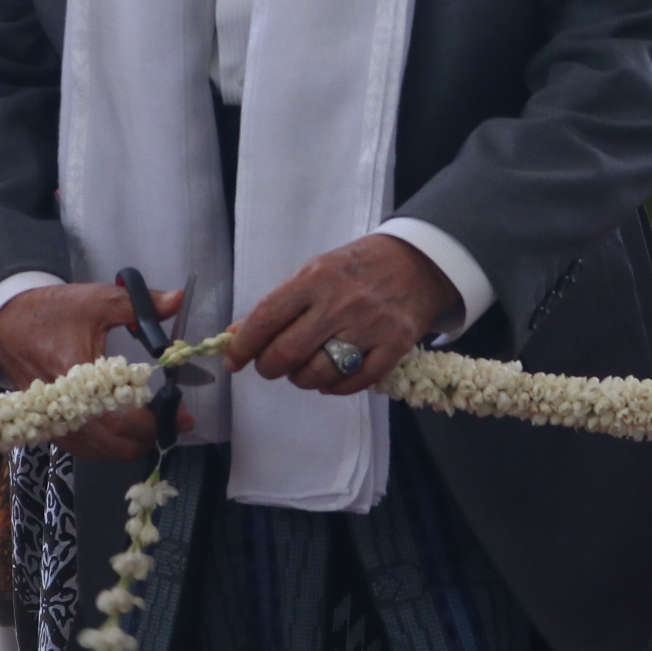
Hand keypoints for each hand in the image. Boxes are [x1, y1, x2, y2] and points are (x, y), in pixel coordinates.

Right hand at [0, 282, 188, 463]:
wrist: (3, 322)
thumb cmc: (50, 312)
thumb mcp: (95, 301)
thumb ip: (139, 305)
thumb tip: (178, 299)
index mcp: (76, 377)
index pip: (122, 418)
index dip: (157, 421)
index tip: (184, 415)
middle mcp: (64, 407)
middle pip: (116, 443)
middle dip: (150, 436)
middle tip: (174, 421)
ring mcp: (54, 420)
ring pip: (101, 452)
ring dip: (131, 445)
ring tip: (156, 426)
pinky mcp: (49, 424)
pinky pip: (84, 449)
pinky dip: (109, 447)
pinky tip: (126, 431)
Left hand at [229, 234, 459, 396]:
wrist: (417, 262)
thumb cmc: (356, 268)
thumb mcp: (314, 272)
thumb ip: (278, 304)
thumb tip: (234, 336)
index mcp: (315, 278)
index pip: (267, 318)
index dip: (243, 345)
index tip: (233, 360)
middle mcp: (340, 302)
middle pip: (288, 352)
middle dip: (270, 367)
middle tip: (272, 366)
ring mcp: (370, 326)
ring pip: (319, 373)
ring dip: (302, 380)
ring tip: (303, 371)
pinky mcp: (394, 345)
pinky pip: (355, 382)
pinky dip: (335, 388)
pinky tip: (331, 379)